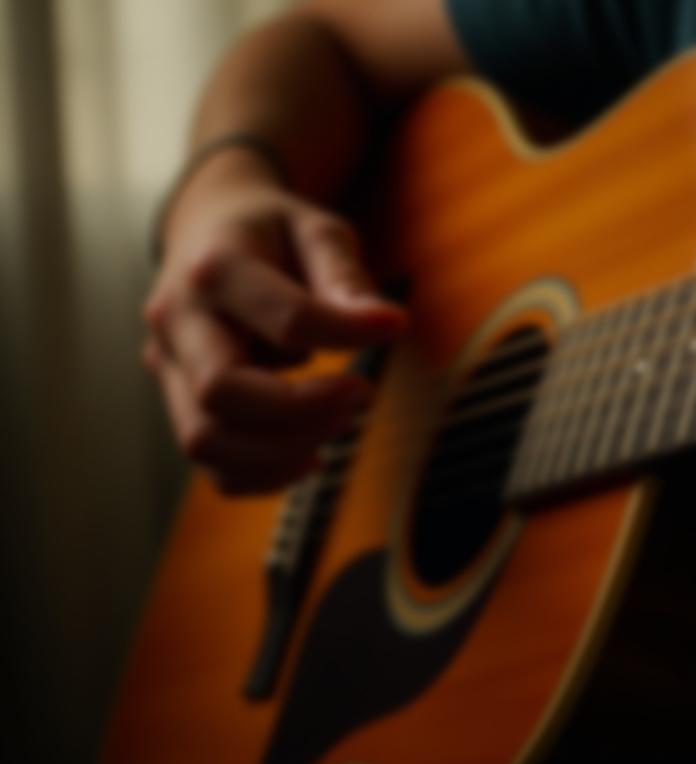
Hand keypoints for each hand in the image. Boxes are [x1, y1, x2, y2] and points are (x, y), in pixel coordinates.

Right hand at [143, 147, 405, 493]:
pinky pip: (212, 464)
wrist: (208, 227)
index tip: (394, 326)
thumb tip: (386, 324)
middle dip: (303, 409)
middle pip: (221, 392)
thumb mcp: (316, 230)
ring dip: (283, 450)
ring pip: (205, 440)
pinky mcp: (179, 399)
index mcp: (215, 267)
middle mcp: (176, 319)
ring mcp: (169, 365)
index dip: (347, 332)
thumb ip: (346, 276)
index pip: (285, 319)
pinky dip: (265, 474)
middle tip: (358, 393)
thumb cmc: (271, 232)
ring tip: (338, 422)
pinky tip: (310, 451)